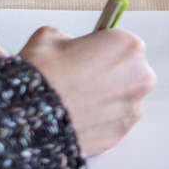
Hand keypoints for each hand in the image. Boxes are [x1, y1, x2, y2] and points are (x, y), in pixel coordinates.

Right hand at [18, 27, 156, 156]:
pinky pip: (115, 121)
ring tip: (76, 99)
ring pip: (123, 97)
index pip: (123, 43)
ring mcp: (134, 105)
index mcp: (128, 46)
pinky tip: (79, 115)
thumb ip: (69, 38)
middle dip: (109, 74)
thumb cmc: (41, 79)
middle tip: (81, 78)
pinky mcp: (123, 130)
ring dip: (106, 97)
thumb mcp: (49, 37)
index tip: (90, 55)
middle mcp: (140, 75)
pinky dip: (101, 119)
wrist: (28, 117)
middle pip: (129, 71)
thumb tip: (68, 44)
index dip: (102, 49)